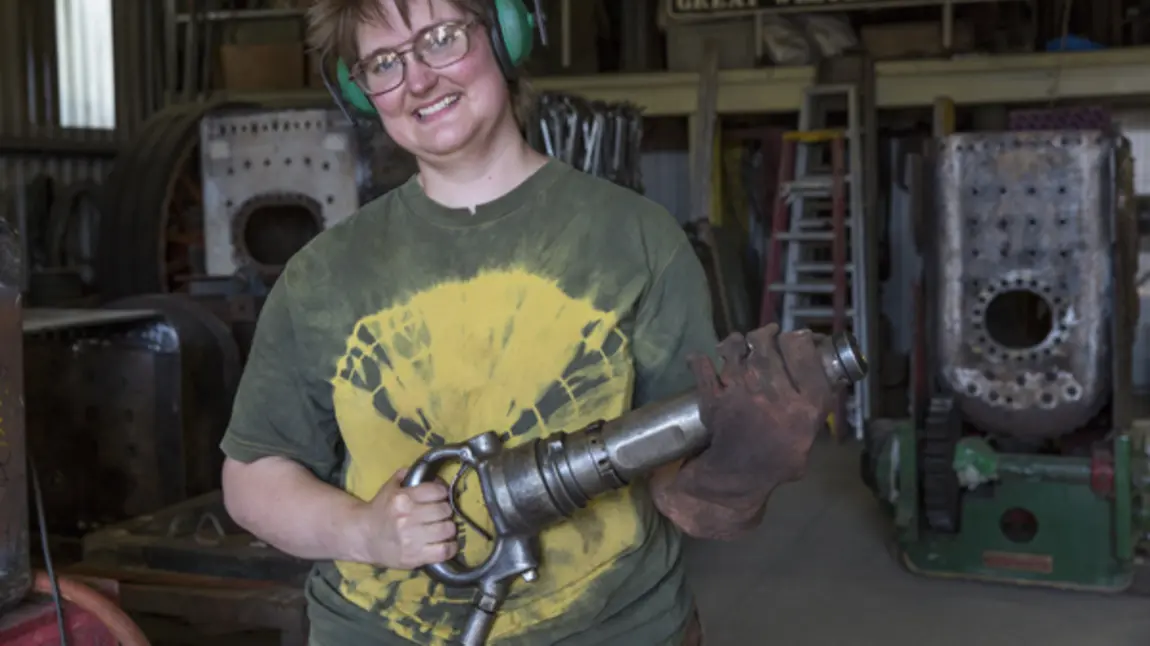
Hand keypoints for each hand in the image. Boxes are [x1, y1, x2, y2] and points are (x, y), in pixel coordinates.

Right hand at [350, 468, 458, 569]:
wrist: (364, 537)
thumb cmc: (380, 511)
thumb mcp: (389, 488)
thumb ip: (406, 475)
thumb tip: (427, 470)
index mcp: (402, 499)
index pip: (437, 492)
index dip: (442, 493)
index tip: (440, 497)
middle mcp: (407, 518)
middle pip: (445, 511)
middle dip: (445, 511)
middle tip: (441, 514)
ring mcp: (412, 540)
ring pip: (448, 530)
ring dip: (449, 528)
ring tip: (443, 528)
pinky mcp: (415, 557)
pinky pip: (444, 551)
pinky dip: (450, 547)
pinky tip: (446, 543)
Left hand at [654, 324, 837, 538]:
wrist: (739, 477)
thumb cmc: (777, 460)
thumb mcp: (808, 436)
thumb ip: (815, 406)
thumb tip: (826, 375)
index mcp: (805, 405)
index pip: (804, 354)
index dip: (799, 339)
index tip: (794, 337)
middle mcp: (775, 393)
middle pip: (768, 345)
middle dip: (764, 336)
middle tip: (764, 337)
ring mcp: (742, 392)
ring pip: (736, 348)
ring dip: (734, 342)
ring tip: (735, 345)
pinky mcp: (714, 397)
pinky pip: (703, 367)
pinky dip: (700, 361)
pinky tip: (702, 360)